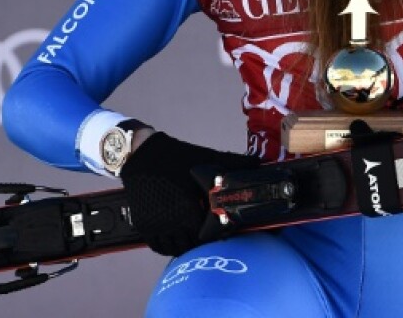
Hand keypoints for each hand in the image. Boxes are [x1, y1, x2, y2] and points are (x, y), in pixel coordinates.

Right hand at [120, 131, 259, 255]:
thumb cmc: (177, 157)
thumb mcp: (207, 158)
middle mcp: (171, 223)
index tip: (221, 228)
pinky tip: (176, 238)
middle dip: (201, 240)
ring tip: (193, 236)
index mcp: (189, 211)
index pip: (207, 236)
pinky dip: (167, 246)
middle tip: (208, 231)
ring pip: (174, 248)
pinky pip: (158, 246)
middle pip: (191, 245)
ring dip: (185, 246)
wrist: (142, 154)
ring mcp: (156, 226)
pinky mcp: (144, 226)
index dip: (216, 234)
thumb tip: (259, 163)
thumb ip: (235, 163)